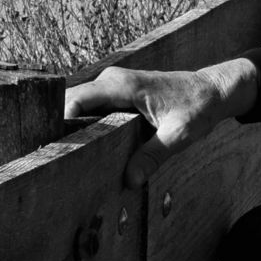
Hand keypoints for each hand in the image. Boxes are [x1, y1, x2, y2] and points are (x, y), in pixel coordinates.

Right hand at [64, 58, 259, 186]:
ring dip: (73, 128)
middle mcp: (112, 81)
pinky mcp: (118, 94)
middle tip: (51, 158)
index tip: (48, 146)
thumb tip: (130, 180)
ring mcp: (113, 86)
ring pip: (81, 106)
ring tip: (63, 156)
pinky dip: (86, 126)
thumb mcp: (179, 135)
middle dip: (61, 127)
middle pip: (73, 103)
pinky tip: (84, 148)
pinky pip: (93, 108)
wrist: (213, 90)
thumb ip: (153, 155)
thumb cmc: (198, 107)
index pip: (77, 99)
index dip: (58, 120)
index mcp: (122, 85)